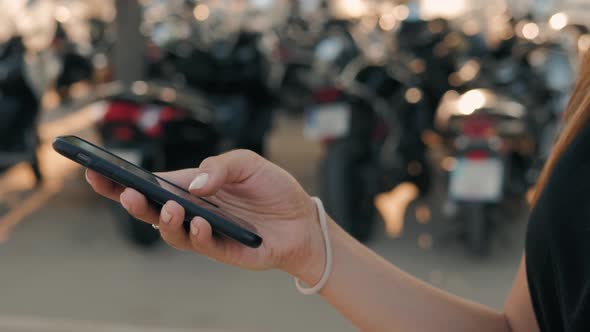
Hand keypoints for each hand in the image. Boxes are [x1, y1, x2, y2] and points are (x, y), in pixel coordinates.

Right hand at [85, 150, 325, 279]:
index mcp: (193, 187)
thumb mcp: (249, 163)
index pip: (152, 184)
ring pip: (170, 231)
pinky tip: (199, 221)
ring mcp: (205, 232)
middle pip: (150, 209)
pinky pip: (202, 245)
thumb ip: (221, 166)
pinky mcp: (222, 250)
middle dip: (129, 201)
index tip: (94, 169)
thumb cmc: (273, 189)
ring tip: (167, 206)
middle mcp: (193, 210)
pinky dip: (197, 233)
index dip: (122, 179)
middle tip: (118, 190)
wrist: (303, 220)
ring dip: (163, 219)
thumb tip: (195, 184)